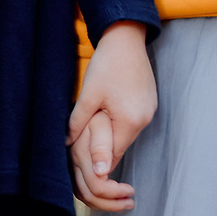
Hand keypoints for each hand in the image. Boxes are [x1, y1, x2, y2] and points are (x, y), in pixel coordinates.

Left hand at [68, 22, 155, 213]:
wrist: (127, 38)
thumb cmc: (107, 64)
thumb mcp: (89, 95)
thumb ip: (79, 123)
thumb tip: (68, 145)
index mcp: (129, 121)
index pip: (112, 156)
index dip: (97, 168)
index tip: (86, 177)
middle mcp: (143, 120)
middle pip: (119, 148)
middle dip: (102, 155)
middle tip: (85, 162)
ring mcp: (148, 112)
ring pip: (124, 137)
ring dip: (108, 139)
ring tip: (92, 141)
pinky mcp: (148, 104)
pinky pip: (130, 124)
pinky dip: (117, 127)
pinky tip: (106, 120)